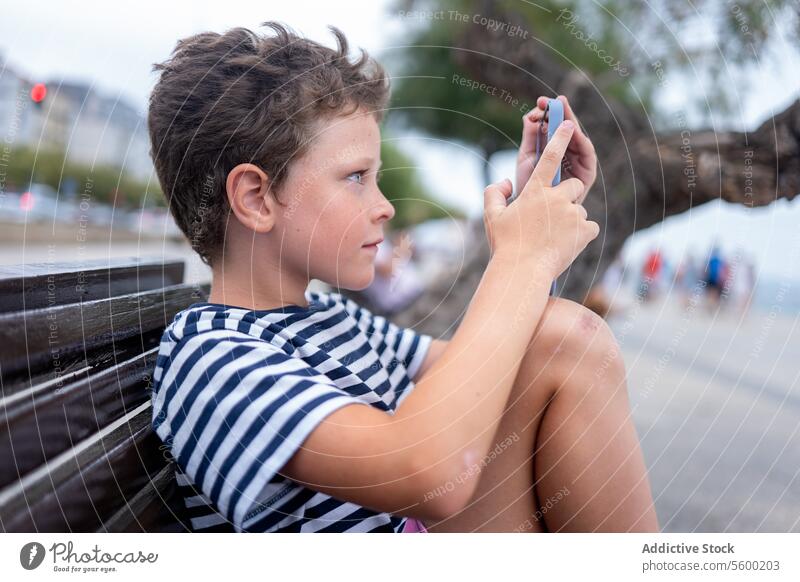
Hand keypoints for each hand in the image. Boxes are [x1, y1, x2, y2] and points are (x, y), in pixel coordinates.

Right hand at [484, 121, 599, 278]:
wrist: (523, 273)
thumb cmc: (505, 245)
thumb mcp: (491, 217)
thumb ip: (494, 192)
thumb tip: (505, 181)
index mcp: (534, 191)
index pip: (549, 157)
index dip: (559, 137)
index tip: (568, 123)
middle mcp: (556, 198)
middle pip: (573, 185)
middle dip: (566, 197)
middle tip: (552, 216)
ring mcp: (572, 213)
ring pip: (579, 209)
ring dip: (571, 219)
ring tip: (554, 238)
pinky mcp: (585, 230)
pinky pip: (589, 226)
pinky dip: (581, 235)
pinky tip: (565, 245)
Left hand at [515, 95, 596, 202]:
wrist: (530, 219)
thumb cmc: (528, 190)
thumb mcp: (527, 159)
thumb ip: (530, 138)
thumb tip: (530, 116)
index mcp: (551, 150)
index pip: (551, 127)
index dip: (547, 112)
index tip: (540, 101)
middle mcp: (567, 155)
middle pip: (567, 130)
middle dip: (562, 113)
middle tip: (556, 100)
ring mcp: (578, 164)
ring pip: (577, 138)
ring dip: (571, 123)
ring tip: (564, 112)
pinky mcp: (587, 175)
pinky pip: (588, 155)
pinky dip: (582, 141)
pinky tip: (574, 131)